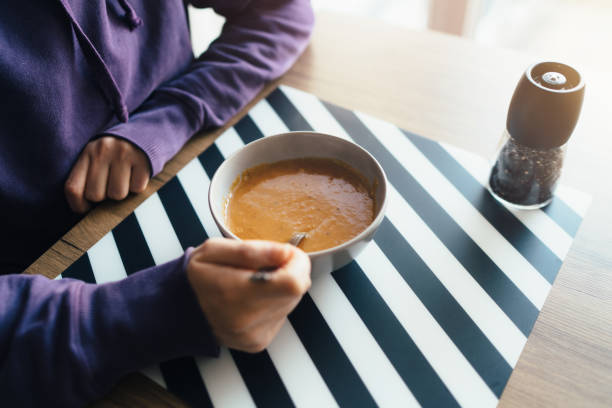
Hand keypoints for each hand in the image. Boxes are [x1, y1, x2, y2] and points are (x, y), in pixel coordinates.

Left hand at [64, 136, 150, 212]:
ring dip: (123, 192)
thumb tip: (84, 209)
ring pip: (117, 194)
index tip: (87, 208)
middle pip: (96, 195)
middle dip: (105, 197)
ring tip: (126, 178)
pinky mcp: (142, 159)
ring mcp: (123, 154)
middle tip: (112, 185)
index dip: (79, 205)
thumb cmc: (118, 154)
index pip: (73, 188)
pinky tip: (137, 174)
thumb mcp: (98, 158)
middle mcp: (102, 150)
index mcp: (87, 152)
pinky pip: (137, 188)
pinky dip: (138, 186)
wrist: (148, 132)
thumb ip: (87, 177)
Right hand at [186, 238, 311, 352]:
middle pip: (297, 291)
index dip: (297, 263)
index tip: (284, 253)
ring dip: (281, 287)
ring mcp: (254, 335)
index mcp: (235, 293)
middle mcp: (247, 320)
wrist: (178, 312)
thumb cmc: (197, 276)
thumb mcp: (214, 250)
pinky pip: (281, 315)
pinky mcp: (258, 342)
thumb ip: (252, 250)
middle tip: (265, 265)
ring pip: (292, 302)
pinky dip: (273, 303)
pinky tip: (253, 298)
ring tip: (255, 282)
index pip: (292, 283)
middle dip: (289, 271)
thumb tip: (287, 253)